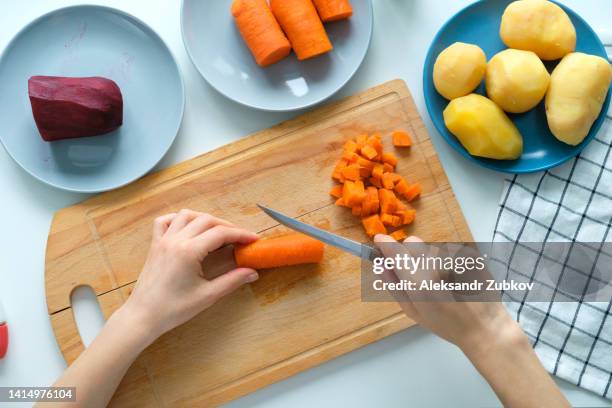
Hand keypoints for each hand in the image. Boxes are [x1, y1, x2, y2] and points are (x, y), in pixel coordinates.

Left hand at [120, 210, 259, 344]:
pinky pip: (165, 221)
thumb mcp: (207, 296)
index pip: (221, 233)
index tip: (253, 239)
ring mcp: (163, 241)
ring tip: (217, 231)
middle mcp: (175, 240)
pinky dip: (179, 219)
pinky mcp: (155, 245)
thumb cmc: (173, 309)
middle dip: (227, 226)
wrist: (142, 316)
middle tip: (240, 238)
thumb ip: (232, 281)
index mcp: (189, 251)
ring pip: (187, 215)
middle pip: (207, 220)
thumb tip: (252, 272)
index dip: (240, 234)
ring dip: (205, 219)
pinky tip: (189, 228)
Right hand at [374, 235, 568, 407]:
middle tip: (417, 274)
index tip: (379, 243)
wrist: (485, 326)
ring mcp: (456, 257)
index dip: (385, 245)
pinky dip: (448, 261)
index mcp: (420, 282)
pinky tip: (456, 278)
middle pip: (413, 243)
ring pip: (431, 247)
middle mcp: (438, 264)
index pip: (395, 250)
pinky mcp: (470, 254)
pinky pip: (449, 250)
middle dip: (409, 254)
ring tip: (442, 280)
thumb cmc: (446, 324)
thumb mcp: (413, 311)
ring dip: (430, 258)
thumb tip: (379, 264)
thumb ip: (393, 285)